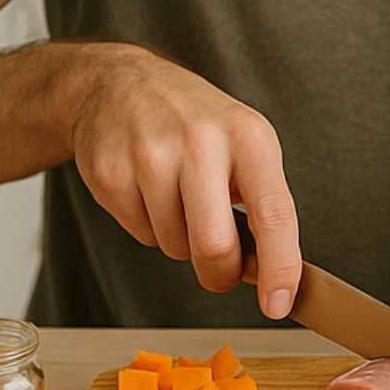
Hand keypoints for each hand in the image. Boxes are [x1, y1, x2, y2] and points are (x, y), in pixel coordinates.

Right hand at [69, 44, 301, 318]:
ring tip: (178, 196)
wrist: (120, 83)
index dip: (280, 267)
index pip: (273, 215)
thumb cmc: (198, 123)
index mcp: (249, 137)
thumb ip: (263, 203)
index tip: (280, 305)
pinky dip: (150, 226)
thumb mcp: (246, 143)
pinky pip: (139, 234)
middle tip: (221, 269)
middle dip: (220, 274)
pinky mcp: (109, 173)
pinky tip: (148, 189)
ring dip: (180, 241)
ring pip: (173, 246)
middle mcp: (201, 142)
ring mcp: (149, 156)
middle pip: (214, 246)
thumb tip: (273, 274)